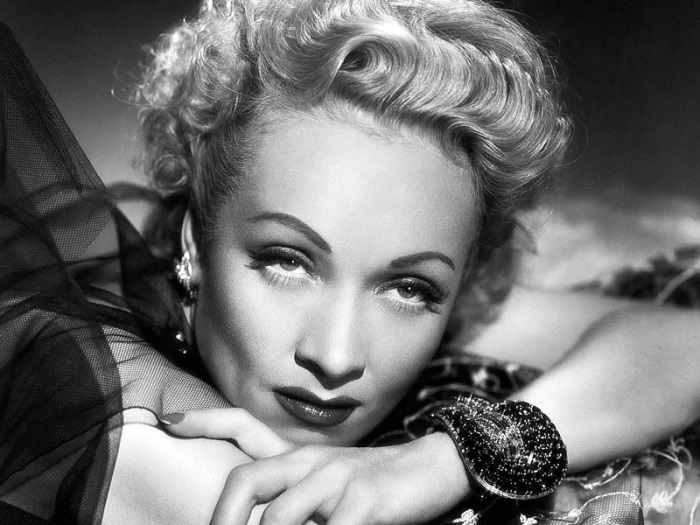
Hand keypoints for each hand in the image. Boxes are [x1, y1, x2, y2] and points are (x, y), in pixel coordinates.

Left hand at [161, 409, 470, 523]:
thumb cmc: (374, 482)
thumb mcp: (329, 480)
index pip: (245, 427)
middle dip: (223, 519)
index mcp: (298, 455)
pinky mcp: (364, 501)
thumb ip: (294, 493)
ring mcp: (336, 479)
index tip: (168, 421)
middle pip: (248, 479)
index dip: (206, 422)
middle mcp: (310, 461)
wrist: (431, 467)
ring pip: (280, 516)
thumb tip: (264, 517)